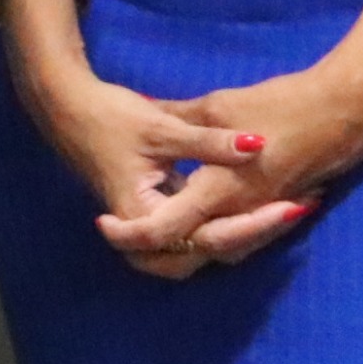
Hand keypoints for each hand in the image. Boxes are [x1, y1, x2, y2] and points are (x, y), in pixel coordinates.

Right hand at [6, 39, 286, 282]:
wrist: (67, 107)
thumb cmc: (108, 118)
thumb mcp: (161, 127)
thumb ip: (209, 142)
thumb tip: (258, 143)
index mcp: (144, 215)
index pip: (205, 237)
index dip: (251, 226)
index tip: (289, 206)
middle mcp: (148, 232)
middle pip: (207, 256)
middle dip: (252, 237)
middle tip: (295, 209)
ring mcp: (154, 224)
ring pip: (203, 247)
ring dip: (243, 233)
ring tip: (287, 206)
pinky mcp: (160, 210)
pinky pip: (198, 229)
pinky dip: (229, 221)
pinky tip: (260, 200)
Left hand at [142, 42, 362, 262]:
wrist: (344, 110)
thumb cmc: (280, 103)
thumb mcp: (218, 105)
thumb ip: (181, 119)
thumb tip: (145, 108)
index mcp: (218, 189)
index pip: (164, 231)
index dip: (131, 234)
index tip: (102, 224)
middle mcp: (239, 211)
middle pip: (190, 253)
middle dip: (156, 251)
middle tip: (122, 234)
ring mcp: (262, 213)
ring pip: (220, 248)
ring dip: (186, 245)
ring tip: (148, 230)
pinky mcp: (277, 207)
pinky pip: (240, 232)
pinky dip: (215, 231)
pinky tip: (196, 217)